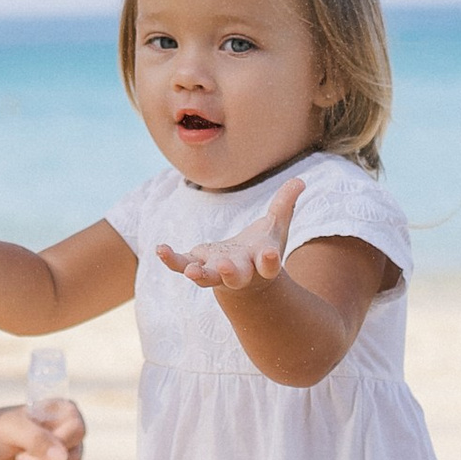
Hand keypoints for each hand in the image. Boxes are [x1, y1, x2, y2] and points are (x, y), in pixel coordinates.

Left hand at [156, 175, 303, 297]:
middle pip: (236, 275)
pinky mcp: (198, 264)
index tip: (271, 254)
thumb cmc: (263, 249)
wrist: (246, 279)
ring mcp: (216, 271)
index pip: (269, 263)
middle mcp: (240, 271)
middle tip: (226, 266)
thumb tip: (300, 180)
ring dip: (200, 273)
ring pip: (207, 276)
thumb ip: (285, 204)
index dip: (270, 260)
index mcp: (262, 262)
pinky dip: (171, 260)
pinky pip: (182, 265)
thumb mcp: (276, 226)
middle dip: (231, 272)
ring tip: (191, 271)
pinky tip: (160, 249)